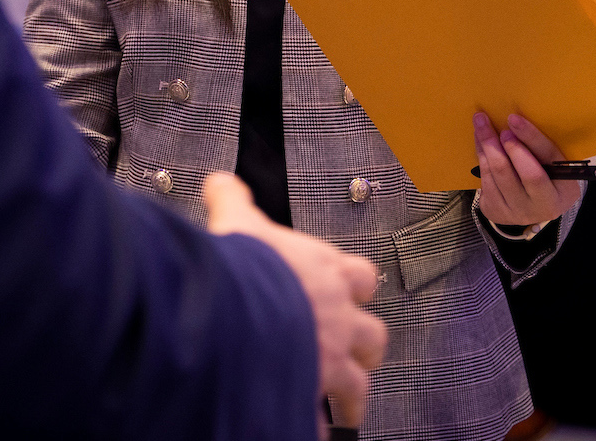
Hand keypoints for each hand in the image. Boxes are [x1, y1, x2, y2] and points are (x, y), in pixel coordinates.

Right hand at [204, 173, 384, 430]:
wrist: (235, 309)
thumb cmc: (244, 266)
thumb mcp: (238, 223)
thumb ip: (233, 200)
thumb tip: (221, 180)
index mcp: (325, 272)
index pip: (362, 277)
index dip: (356, 287)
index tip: (350, 293)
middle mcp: (337, 316)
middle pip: (374, 334)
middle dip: (365, 345)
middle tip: (353, 353)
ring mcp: (330, 357)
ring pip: (359, 382)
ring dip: (351, 394)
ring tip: (343, 405)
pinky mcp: (313, 391)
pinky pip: (322, 419)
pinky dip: (316, 426)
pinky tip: (310, 429)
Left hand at [470, 113, 582, 228]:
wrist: (530, 208)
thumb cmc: (545, 176)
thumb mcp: (552, 164)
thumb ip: (540, 148)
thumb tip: (515, 121)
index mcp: (566, 190)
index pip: (549, 159)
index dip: (531, 137)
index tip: (513, 118)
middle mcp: (544, 206)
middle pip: (525, 172)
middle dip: (507, 144)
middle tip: (491, 122)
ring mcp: (519, 212)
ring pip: (499, 175)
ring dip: (487, 146)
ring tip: (480, 124)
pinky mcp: (497, 212)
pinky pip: (486, 181)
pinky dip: (481, 158)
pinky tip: (480, 143)